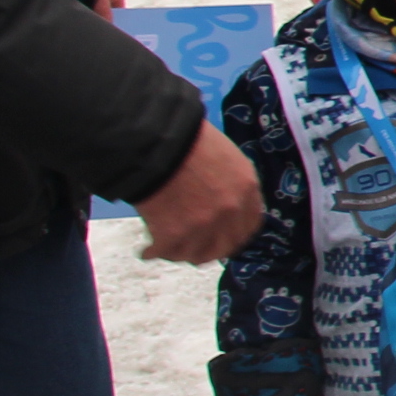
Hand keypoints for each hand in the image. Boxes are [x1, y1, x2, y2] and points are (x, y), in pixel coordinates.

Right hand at [136, 120, 262, 264]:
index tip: (221, 236)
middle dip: (208, 249)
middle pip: (224, 246)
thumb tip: (223, 202)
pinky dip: (152, 252)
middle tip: (193, 248)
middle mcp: (231, 211)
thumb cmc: (189, 140)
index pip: (249, 226)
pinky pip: (165, 252)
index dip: (234, 234)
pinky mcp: (174, 234)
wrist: (156, 142)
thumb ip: (231, 183)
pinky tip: (146, 251)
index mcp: (246, 188)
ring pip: (196, 255)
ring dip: (181, 253)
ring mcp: (204, 225)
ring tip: (168, 249)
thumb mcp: (225, 156)